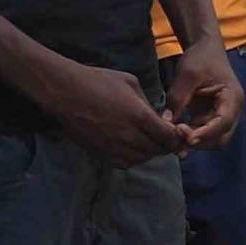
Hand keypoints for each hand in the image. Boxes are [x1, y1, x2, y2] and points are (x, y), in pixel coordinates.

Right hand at [46, 64, 186, 168]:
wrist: (66, 92)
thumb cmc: (97, 81)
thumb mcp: (130, 83)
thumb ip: (147, 103)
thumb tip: (155, 117)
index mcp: (138, 115)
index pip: (167, 137)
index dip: (177, 138)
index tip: (180, 135)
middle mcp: (128, 135)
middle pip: (157, 150)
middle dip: (166, 146)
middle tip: (168, 139)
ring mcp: (114, 147)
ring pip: (142, 159)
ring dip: (150, 152)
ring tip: (150, 143)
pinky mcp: (102, 152)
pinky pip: (125, 163)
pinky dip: (134, 158)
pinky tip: (134, 148)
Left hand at [161, 48, 242, 154]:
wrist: (205, 49)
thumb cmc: (201, 57)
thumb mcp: (187, 74)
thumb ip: (178, 97)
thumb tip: (167, 122)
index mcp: (232, 97)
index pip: (224, 122)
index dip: (206, 133)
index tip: (188, 138)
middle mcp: (232, 110)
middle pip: (221, 137)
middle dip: (201, 140)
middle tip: (177, 135)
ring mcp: (222, 115)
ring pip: (212, 139)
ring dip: (194, 140)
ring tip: (174, 134)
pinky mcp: (211, 116)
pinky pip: (203, 132)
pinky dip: (191, 135)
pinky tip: (175, 132)